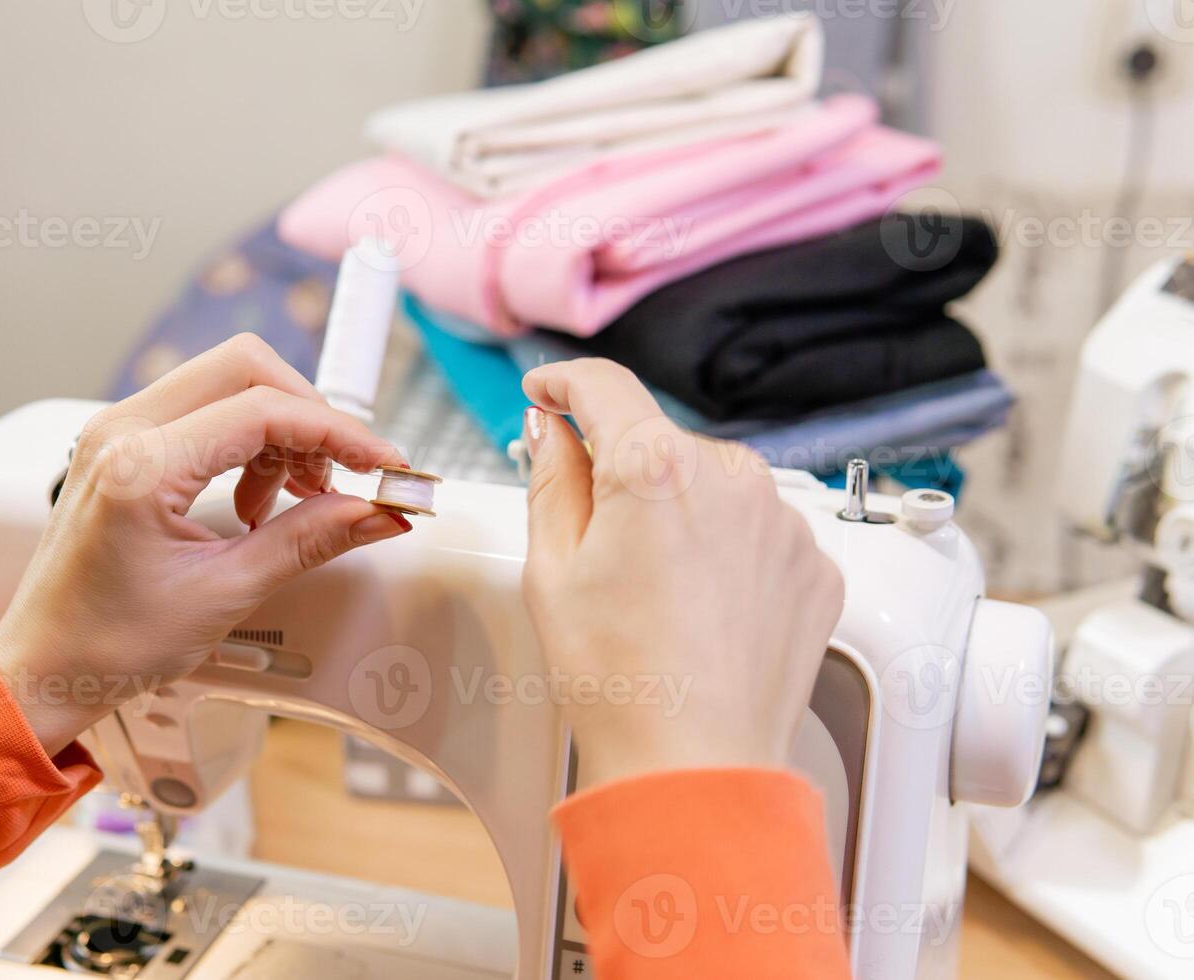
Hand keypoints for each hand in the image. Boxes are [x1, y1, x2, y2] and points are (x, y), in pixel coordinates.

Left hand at [0, 334, 411, 754]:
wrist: (45, 666)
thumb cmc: (109, 643)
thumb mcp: (225, 593)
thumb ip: (309, 541)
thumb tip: (376, 512)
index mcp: (140, 466)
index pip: (263, 411)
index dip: (338, 434)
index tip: (382, 466)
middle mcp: (122, 429)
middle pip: (246, 367)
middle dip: (309, 416)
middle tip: (344, 475)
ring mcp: (118, 429)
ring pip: (227, 381)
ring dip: (279, 429)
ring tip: (293, 500)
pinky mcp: (124, 442)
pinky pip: (203, 409)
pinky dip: (248, 440)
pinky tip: (259, 499)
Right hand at [519, 360, 843, 786]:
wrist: (697, 768)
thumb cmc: (622, 684)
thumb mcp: (551, 571)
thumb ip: (551, 479)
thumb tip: (553, 432)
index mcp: (654, 469)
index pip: (605, 386)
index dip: (566, 382)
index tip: (551, 390)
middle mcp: (731, 478)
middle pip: (662, 442)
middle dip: (625, 473)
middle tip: (597, 542)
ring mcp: (783, 520)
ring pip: (713, 486)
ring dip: (681, 512)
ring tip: (655, 592)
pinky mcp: (817, 562)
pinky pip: (759, 529)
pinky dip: (728, 550)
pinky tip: (701, 605)